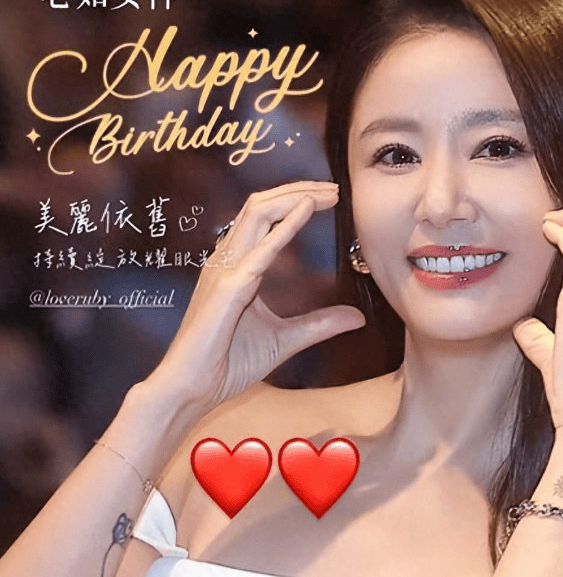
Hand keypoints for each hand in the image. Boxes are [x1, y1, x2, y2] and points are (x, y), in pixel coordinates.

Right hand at [146, 182, 365, 415]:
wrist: (191, 388)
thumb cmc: (226, 363)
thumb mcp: (285, 340)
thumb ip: (318, 324)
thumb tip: (357, 318)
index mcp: (235, 267)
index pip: (264, 218)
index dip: (295, 201)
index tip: (329, 198)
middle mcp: (226, 261)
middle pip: (260, 206)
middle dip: (298, 190)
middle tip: (334, 188)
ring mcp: (223, 272)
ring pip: (257, 214)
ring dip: (294, 198)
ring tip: (325, 194)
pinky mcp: (227, 290)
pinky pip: (259, 250)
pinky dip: (285, 227)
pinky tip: (306, 211)